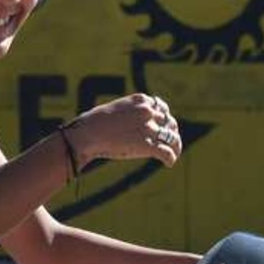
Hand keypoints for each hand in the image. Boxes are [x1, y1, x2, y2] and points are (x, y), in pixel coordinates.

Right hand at [66, 93, 182, 168]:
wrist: (88, 133)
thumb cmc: (95, 123)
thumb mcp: (116, 110)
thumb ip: (129, 114)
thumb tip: (133, 125)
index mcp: (141, 100)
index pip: (162, 108)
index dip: (164, 119)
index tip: (164, 126)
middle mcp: (148, 112)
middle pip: (170, 122)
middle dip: (171, 132)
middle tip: (170, 141)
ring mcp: (149, 128)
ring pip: (172, 138)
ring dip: (175, 146)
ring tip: (173, 153)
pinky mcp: (148, 145)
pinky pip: (167, 153)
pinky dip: (171, 159)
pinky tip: (169, 163)